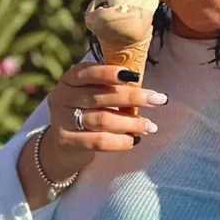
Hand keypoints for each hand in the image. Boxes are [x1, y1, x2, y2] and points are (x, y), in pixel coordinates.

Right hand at [41, 62, 167, 179]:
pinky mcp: (67, 142)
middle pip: (101, 96)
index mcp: (70, 80)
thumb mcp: (90, 94)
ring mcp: (62, 120)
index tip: (136, 76)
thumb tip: (143, 84)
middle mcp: (62, 97)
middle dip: (133, 97)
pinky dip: (120, 141)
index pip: (89, 72)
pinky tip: (134, 140)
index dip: (111, 73)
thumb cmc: (85, 112)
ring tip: (151, 126)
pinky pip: (99, 141)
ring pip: (102, 119)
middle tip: (158, 99)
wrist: (61, 146)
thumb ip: (109, 87)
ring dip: (131, 122)